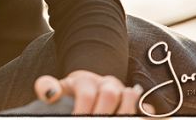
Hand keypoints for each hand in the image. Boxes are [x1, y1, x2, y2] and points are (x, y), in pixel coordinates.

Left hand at [35, 70, 154, 114]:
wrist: (92, 86)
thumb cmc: (74, 92)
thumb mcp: (60, 88)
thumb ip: (48, 87)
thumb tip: (48, 95)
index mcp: (86, 80)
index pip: (86, 94)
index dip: (82, 110)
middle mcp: (107, 83)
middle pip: (110, 94)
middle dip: (102, 113)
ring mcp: (124, 91)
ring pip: (130, 97)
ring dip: (123, 112)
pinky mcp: (138, 102)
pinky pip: (147, 106)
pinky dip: (146, 113)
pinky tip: (140, 119)